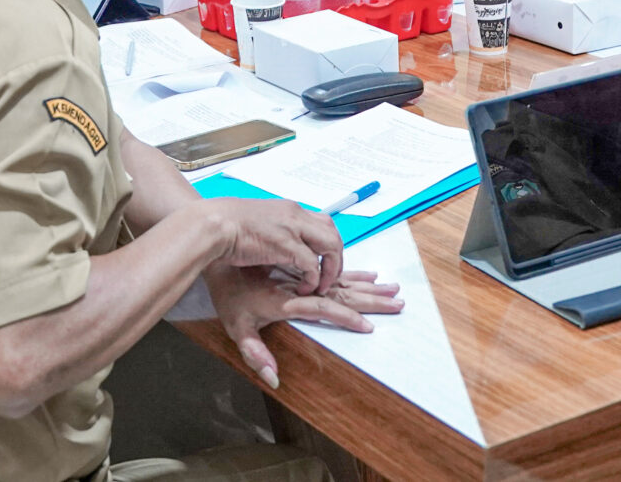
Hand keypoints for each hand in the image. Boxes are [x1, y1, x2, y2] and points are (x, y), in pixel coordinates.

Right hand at [204, 196, 343, 294]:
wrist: (213, 224)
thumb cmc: (226, 225)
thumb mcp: (258, 224)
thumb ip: (273, 232)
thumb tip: (276, 245)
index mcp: (289, 209)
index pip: (323, 222)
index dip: (327, 245)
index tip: (324, 263)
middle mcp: (295, 215)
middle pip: (333, 233)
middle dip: (336, 258)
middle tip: (329, 277)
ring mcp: (292, 227)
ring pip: (330, 245)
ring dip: (330, 269)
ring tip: (320, 286)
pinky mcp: (286, 244)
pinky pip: (312, 264)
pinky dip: (313, 279)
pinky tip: (304, 289)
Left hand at [207, 264, 403, 389]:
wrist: (221, 240)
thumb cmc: (226, 286)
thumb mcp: (236, 324)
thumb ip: (255, 352)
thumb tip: (273, 380)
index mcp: (290, 297)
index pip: (325, 307)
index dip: (346, 318)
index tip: (368, 327)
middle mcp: (302, 282)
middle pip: (344, 290)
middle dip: (371, 299)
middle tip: (398, 303)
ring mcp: (305, 270)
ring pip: (343, 278)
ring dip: (368, 285)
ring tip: (392, 288)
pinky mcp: (302, 259)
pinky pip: (334, 266)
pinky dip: (353, 271)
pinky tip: (368, 273)